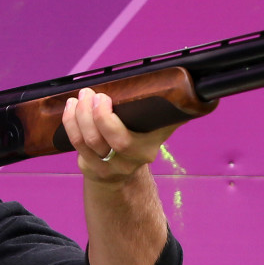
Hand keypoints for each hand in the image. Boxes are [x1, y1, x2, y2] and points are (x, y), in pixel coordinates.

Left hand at [61, 88, 179, 183]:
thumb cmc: (141, 138)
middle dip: (92, 114)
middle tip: (90, 93)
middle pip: (102, 140)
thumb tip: (193, 92)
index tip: (103, 97)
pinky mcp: (90, 169)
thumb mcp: (158, 128)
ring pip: (86, 142)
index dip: (107, 120)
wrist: (125, 172)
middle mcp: (127, 162)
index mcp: (146, 149)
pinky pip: (77, 145)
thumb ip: (171, 112)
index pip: (124, 140)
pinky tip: (71, 108)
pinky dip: (70, 124)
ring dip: (78, 116)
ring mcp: (107, 168)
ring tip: (80, 97)